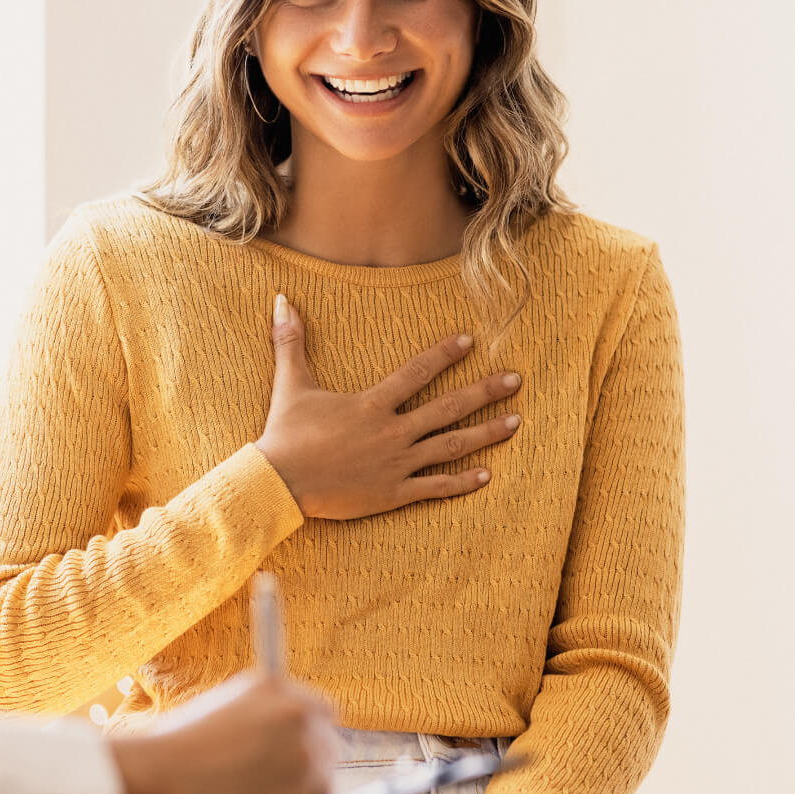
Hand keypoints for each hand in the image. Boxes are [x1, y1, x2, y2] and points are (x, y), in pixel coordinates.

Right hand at [108, 672, 339, 793]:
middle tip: (280, 782)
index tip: (297, 750)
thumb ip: (257, 717)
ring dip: (302, 788)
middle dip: (308, 761)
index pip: (318, 709)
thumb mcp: (219, 710)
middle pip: (327, 741)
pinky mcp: (304, 789)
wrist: (159, 775)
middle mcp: (295, 711)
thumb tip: (277, 741)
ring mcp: (304, 749)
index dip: (308, 731)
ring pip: (323, 775)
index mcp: (272, 685)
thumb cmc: (174, 747)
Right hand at [255, 294, 521, 519]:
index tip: (469, 341)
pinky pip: (434, 487)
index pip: (416, 373)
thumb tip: (280, 300)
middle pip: (448, 408)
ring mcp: (396, 464)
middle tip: (516, 380)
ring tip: (516, 422)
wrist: (278, 484)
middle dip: (485, 392)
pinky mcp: (392, 493)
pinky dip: (461, 482)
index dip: (443, 355)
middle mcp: (391, 432)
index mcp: (371, 404)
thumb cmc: (284, 435)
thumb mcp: (290, 385)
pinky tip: (487, 475)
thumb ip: (291, 342)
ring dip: (486, 433)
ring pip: (450, 446)